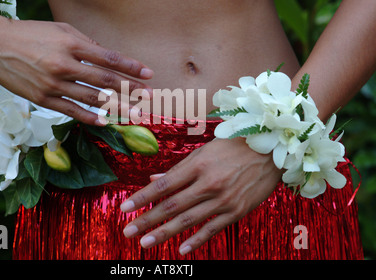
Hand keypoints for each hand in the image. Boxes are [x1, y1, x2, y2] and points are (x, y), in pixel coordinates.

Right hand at [0, 13, 153, 124]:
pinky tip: (105, 122)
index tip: (149, 73)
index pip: (109, 58)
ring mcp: (53, 84)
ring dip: (117, 107)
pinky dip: (89, 117)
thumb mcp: (61, 29)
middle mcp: (64, 65)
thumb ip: (86, 43)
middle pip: (105, 80)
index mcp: (71, 44)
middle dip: (131, 89)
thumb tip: (108, 57)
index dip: (131, 66)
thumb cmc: (31, 33)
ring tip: (135, 115)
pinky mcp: (43, 99)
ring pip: (92, 98)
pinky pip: (71, 110)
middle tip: (150, 97)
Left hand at [120, 137, 282, 254]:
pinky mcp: (237, 210)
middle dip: (146, 219)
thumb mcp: (205, 151)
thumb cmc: (235, 146)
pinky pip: (212, 228)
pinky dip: (196, 240)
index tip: (124, 208)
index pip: (163, 185)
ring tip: (144, 242)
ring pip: (188, 220)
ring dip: (164, 232)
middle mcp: (208, 183)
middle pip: (171, 205)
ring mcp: (223, 199)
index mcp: (197, 165)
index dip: (141, 197)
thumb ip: (180, 168)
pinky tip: (181, 249)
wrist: (273, 150)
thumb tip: (155, 179)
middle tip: (127, 231)